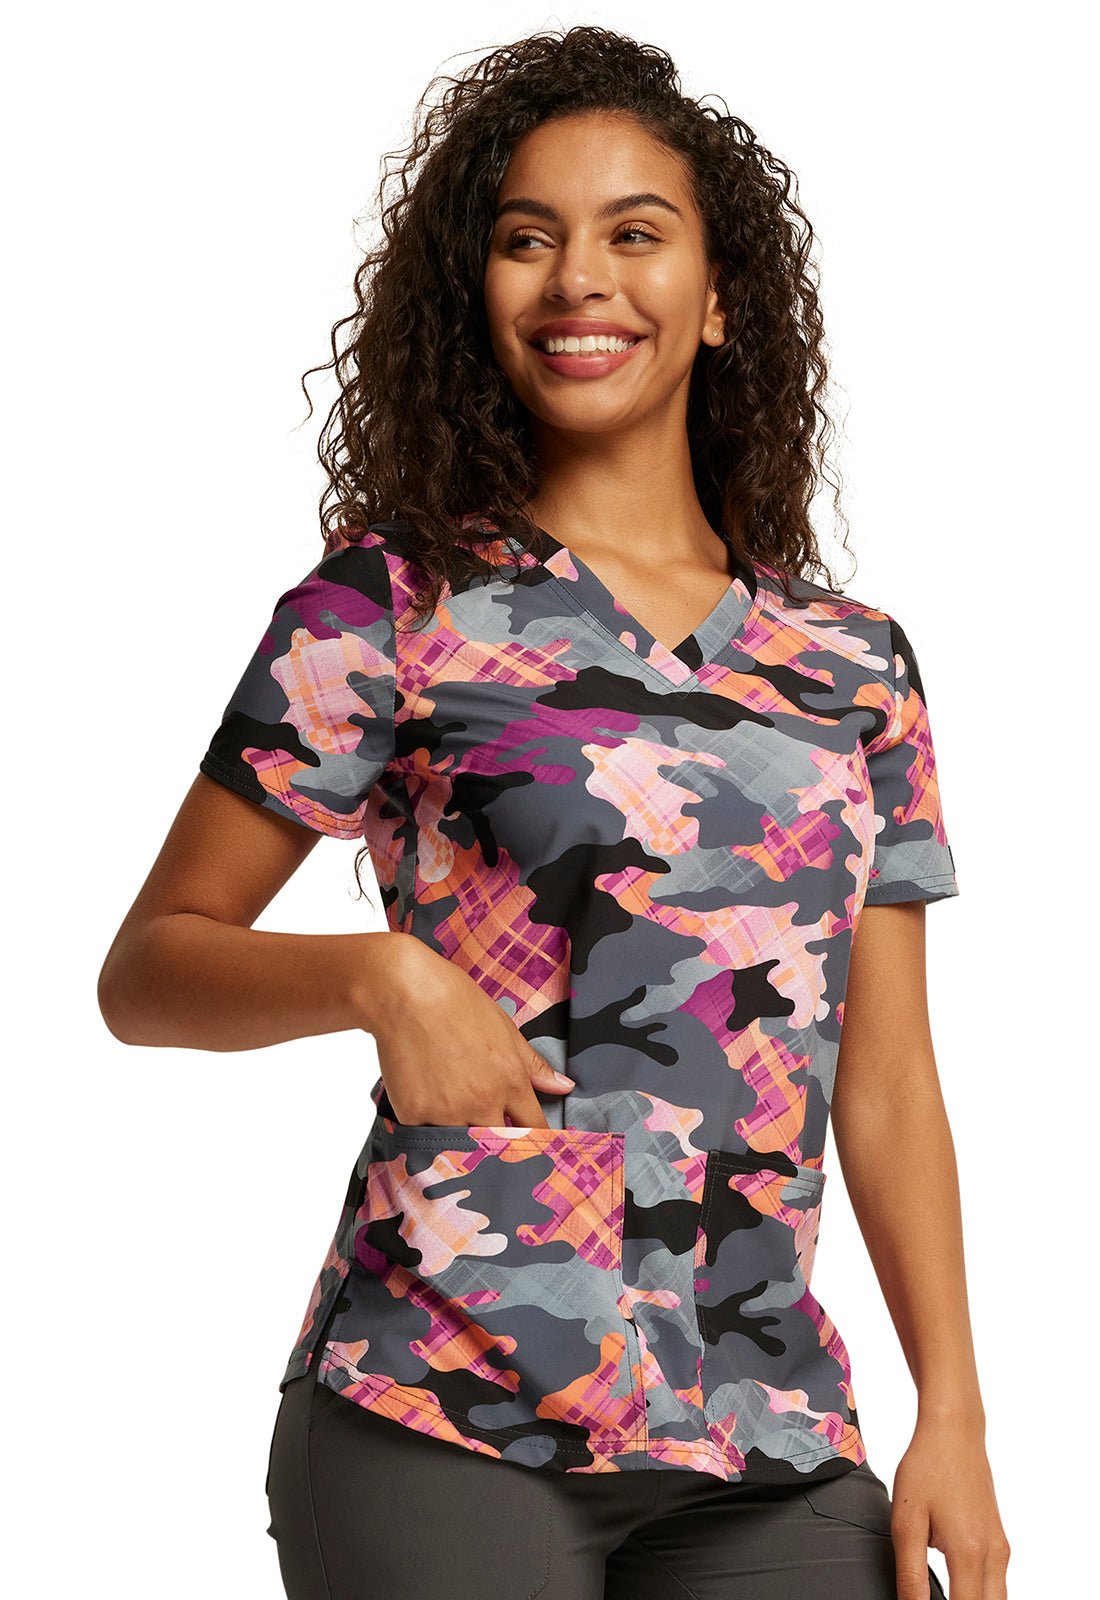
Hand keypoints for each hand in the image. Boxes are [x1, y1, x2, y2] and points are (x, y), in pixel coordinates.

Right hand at [368, 935, 573, 1127]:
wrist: (404, 991)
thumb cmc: (454, 1000)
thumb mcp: (503, 1027)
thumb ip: (534, 1064)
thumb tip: (564, 1087)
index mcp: (510, 1080)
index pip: (534, 1128)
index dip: (535, 1140)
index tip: (530, 1146)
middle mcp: (482, 1100)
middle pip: (500, 1146)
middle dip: (498, 1147)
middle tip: (492, 1146)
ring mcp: (447, 1111)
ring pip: (463, 1149)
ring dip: (463, 1143)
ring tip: (455, 1131)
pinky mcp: (414, 1115)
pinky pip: (426, 1141)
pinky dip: (429, 1135)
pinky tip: (427, 1117)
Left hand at [891, 1414, 1009, 1598]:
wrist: (954, 1431)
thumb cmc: (927, 1467)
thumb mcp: (906, 1520)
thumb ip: (910, 1573)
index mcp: (969, 1553)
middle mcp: (993, 1555)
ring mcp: (1001, 1548)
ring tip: (946, 1596)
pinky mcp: (1000, 1540)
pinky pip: (996, 1584)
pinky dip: (980, 1594)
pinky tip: (957, 1590)